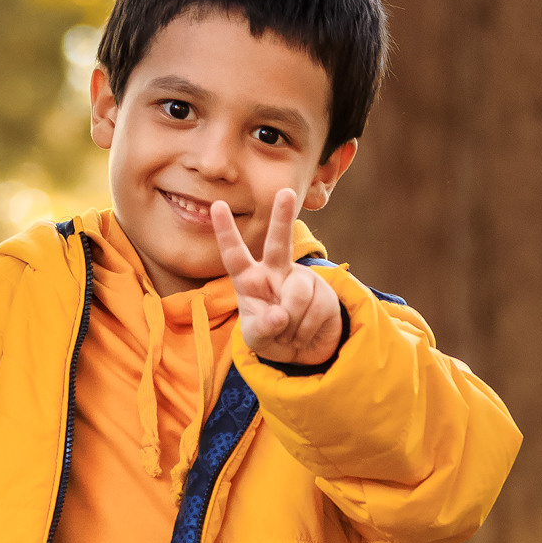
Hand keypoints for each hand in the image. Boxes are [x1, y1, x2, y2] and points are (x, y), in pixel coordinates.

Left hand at [210, 189, 342, 364]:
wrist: (304, 349)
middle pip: (279, 243)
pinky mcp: (323, 290)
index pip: (235, 255)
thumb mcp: (257, 339)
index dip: (226, 232)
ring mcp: (301, 278)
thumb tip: (280, 315)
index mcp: (250, 279)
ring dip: (292, 324)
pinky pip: (315, 310)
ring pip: (296, 294)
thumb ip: (262, 328)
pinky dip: (306, 330)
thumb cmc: (271, 336)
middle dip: (282, 218)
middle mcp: (276, 271)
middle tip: (286, 193)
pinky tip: (305, 332)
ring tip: (290, 333)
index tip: (217, 206)